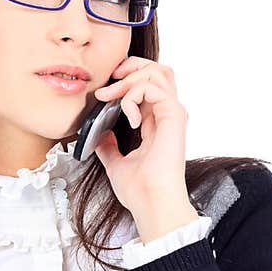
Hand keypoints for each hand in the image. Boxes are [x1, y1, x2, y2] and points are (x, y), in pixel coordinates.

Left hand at [93, 56, 196, 235]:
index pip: (148, 87)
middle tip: (110, 78)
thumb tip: (98, 135)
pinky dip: (133, 95)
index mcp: (157, 124)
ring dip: (129, 79)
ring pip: (158, 72)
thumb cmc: (139, 191)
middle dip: (132, 67)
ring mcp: (173, 114)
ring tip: (111, 97)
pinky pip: (152, 87)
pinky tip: (126, 116)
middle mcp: (168, 115)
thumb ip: (109, 146)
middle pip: (159, 71)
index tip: (104, 91)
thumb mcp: (115, 163)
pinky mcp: (174, 115)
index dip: (126, 80)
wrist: (151, 203)